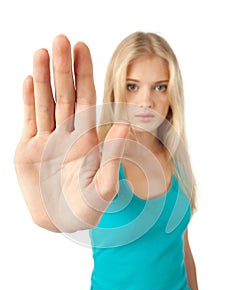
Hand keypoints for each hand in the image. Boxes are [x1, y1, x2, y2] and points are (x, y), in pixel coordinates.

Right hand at [14, 35, 128, 232]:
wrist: (60, 223)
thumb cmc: (86, 210)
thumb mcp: (104, 186)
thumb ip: (114, 154)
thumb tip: (125, 121)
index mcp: (87, 139)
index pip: (86, 100)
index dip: (84, 74)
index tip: (82, 48)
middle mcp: (67, 134)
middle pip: (65, 95)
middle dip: (62, 68)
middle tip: (60, 39)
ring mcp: (47, 140)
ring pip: (45, 102)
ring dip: (42, 78)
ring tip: (41, 51)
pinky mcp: (28, 150)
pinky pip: (29, 120)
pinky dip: (27, 101)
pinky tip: (27, 80)